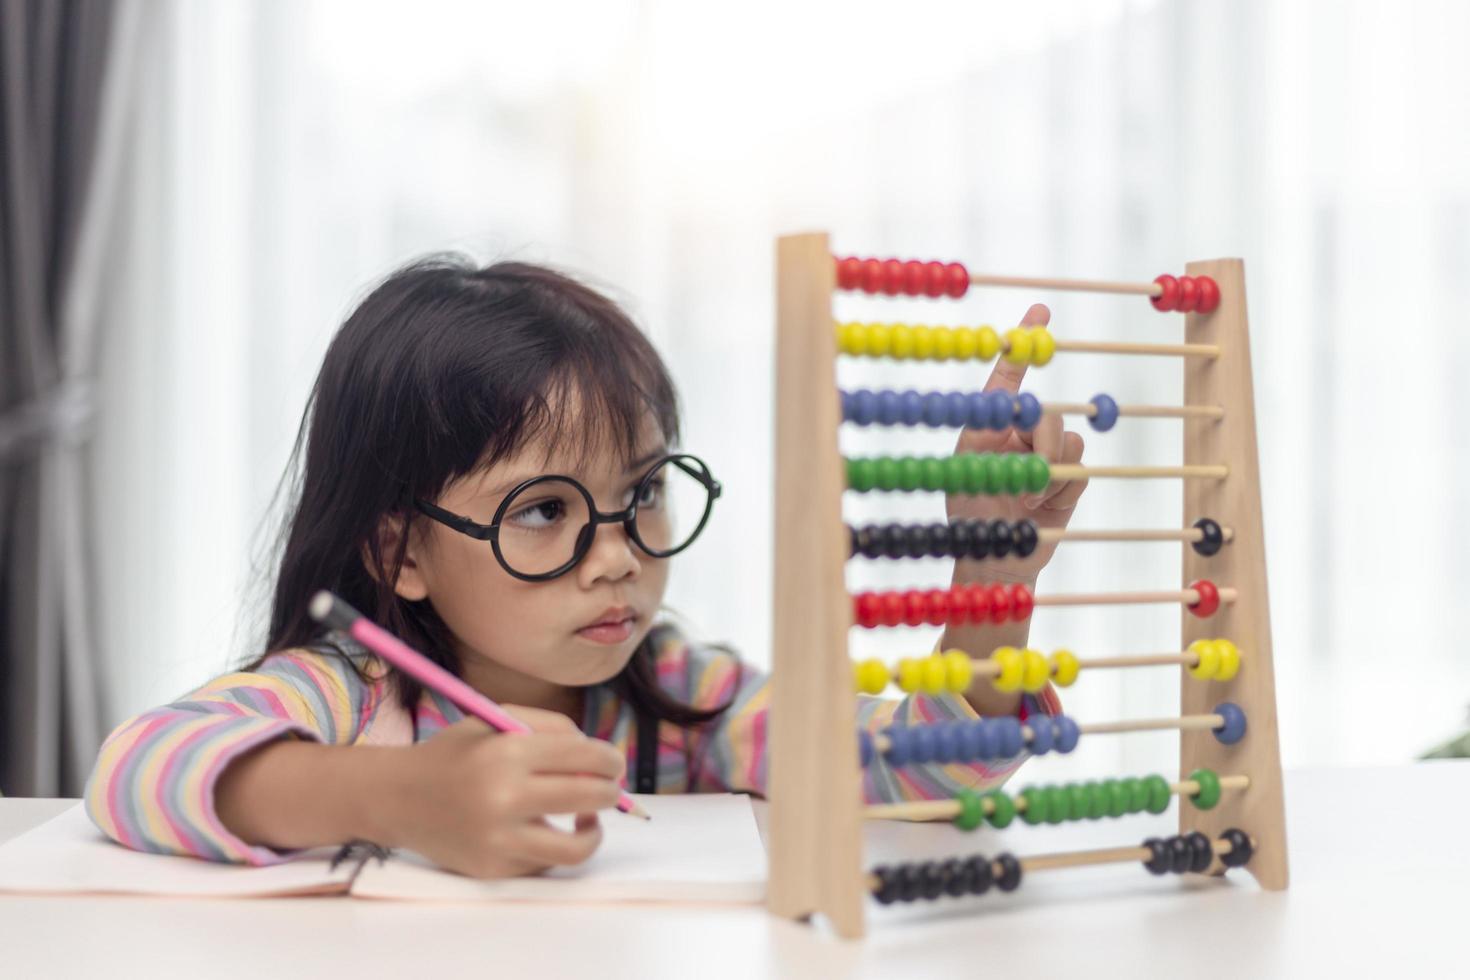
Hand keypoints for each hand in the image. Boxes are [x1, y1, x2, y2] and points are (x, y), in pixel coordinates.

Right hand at [382, 706, 625, 878]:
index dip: (610, 759)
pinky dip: (553, 847)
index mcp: (507, 752)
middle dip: (610, 791)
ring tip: (587, 819)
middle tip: (609, 788)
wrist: (396, 797)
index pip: (584, 755)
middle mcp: (504, 797)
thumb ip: (552, 727)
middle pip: (588, 797)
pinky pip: (544, 864)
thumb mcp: (496, 721)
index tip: (613, 763)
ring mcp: (498, 839)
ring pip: (576, 848)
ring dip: (593, 831)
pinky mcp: (492, 869)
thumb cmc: (455, 754)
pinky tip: (545, 830)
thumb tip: (599, 756)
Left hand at [948, 303, 1088, 583]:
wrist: (998, 558)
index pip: (1009, 376)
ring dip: (1051, 472)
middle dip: (1042, 442)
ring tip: (1027, 498)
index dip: (1024, 344)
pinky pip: (1081, 466)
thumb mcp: (970, 466)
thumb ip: (994, 433)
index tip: (1040, 310)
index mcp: (990, 423)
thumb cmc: (971, 512)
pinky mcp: (1071, 477)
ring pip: (1069, 439)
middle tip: (1029, 474)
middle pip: (1047, 412)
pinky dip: (1064, 488)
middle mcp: (1020, 432)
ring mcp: (1048, 454)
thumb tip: (1021, 404)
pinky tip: (1044, 505)